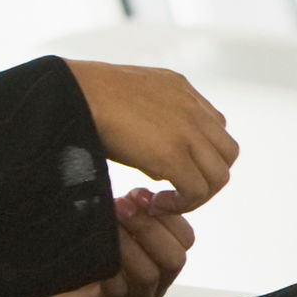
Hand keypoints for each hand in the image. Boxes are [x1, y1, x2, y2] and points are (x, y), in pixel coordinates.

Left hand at [12, 188, 190, 296]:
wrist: (40, 289)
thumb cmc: (73, 256)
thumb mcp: (106, 223)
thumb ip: (126, 209)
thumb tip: (135, 194)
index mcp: (157, 259)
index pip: (184, 238)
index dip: (167, 214)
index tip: (140, 195)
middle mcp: (152, 284)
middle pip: (175, 259)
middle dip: (149, 228)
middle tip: (123, 208)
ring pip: (150, 275)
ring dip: (129, 245)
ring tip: (109, 227)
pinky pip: (121, 292)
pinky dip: (111, 269)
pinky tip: (97, 255)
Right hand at [63, 60, 237, 208]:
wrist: (70, 92)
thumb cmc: (84, 97)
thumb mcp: (130, 99)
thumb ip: (151, 119)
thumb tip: (153, 155)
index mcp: (181, 91)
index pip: (215, 127)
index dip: (198, 154)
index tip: (170, 170)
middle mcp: (193, 109)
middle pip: (227, 153)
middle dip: (206, 176)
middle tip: (174, 191)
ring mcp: (187, 131)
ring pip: (219, 175)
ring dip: (197, 195)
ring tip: (164, 203)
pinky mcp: (172, 153)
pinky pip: (197, 190)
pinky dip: (182, 204)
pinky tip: (155, 205)